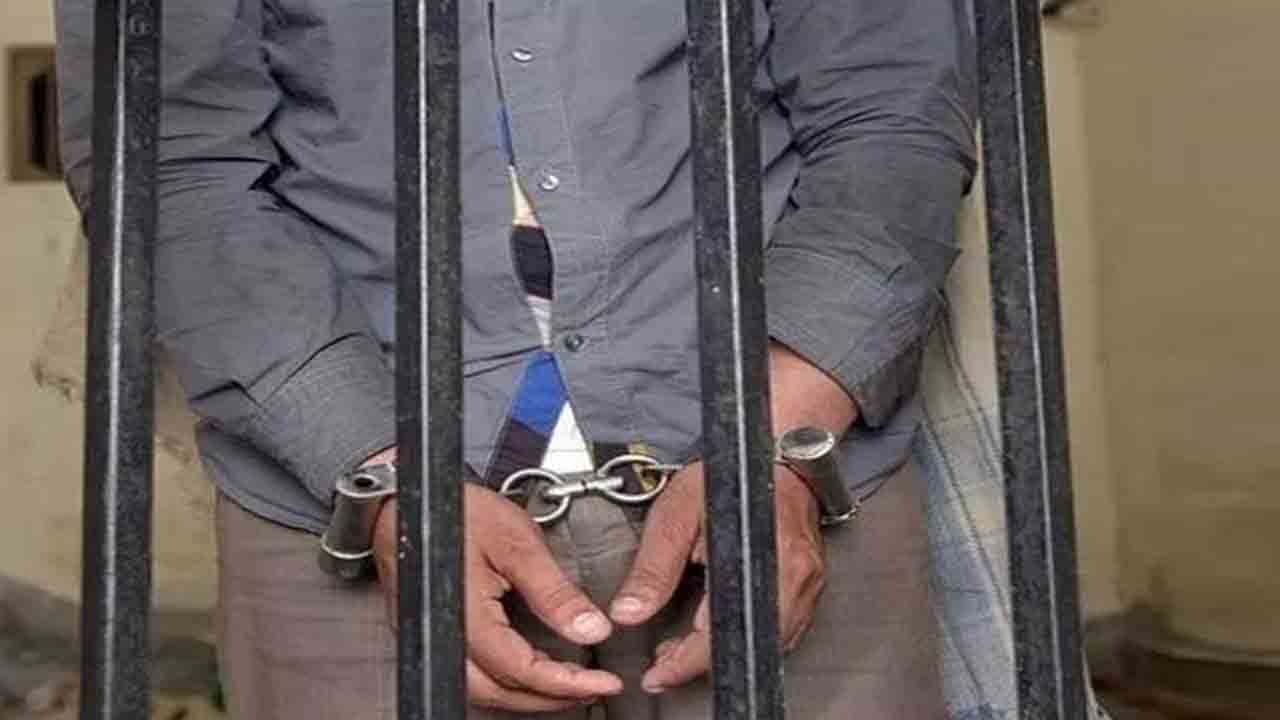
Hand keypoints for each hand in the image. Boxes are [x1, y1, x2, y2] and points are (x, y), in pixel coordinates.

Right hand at [372, 484, 624, 711]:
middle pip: (500, 692)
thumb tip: (591, 629)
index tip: (603, 683)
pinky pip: (471, 675)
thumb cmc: (454, 510)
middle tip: (591, 689)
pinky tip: (531, 672)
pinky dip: (506, 683)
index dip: (565, 682)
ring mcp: (435, 638)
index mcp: (465, 614)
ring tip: (567, 685)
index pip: (520, 668)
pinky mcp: (434, 634)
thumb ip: (553, 590)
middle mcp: (445, 636)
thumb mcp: (516, 541)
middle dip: (549, 698)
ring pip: (483, 691)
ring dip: (527, 696)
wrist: (406, 499)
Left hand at [607, 462, 824, 692]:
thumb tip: (629, 612)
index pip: (721, 631)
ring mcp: (808, 584)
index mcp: (761, 556)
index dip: (685, 661)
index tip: (658, 673)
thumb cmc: (731, 477)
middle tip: (665, 658)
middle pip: (745, 644)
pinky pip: (780, 630)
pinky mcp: (810, 586)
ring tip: (685, 644)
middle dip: (699, 661)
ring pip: (765, 643)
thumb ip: (652, 568)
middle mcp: (794, 576)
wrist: (776, 456)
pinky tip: (718, 627)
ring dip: (722, 651)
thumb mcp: (678, 514)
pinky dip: (744, 636)